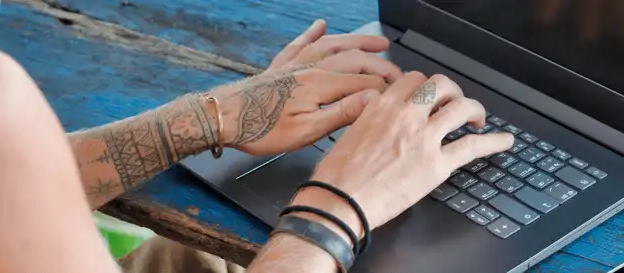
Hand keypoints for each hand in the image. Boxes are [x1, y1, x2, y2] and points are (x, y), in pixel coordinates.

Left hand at [208, 19, 403, 154]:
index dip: (385, 87)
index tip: (400, 94)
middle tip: (398, 72)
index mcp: (319, 84)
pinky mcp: (280, 66)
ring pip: (332, 45)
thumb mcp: (306, 132)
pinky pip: (300, 43)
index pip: (364, 81)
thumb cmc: (260, 129)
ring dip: (356, 41)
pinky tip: (319, 25)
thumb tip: (372, 101)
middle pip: (353, 58)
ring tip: (376, 42)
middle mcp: (309, 68)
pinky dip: (312, 32)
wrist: (224, 117)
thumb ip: (341, 114)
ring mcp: (295, 64)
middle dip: (380, 64)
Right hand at [293, 72, 513, 233]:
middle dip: (452, 92)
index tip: (430, 96)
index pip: (414, 79)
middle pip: (441, 85)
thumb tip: (377, 114)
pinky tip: (504, 141)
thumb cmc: (337, 175)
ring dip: (474, 109)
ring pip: (461, 107)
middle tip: (455, 103)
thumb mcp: (348, 131)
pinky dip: (493, 141)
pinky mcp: (437, 164)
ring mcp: (424, 138)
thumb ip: (369, 117)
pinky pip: (473, 146)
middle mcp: (406, 115)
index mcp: (382, 106)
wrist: (340, 201)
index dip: (426, 87)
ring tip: (478, 118)